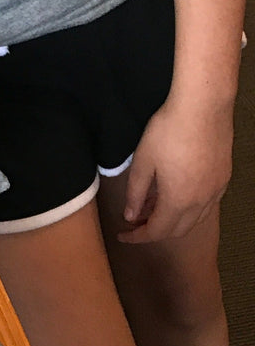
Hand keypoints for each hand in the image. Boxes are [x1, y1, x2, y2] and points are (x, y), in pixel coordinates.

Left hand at [117, 99, 233, 243]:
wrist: (203, 108)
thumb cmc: (167, 132)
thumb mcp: (143, 162)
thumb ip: (136, 193)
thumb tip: (131, 216)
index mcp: (178, 200)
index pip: (157, 232)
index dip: (138, 237)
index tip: (122, 235)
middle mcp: (202, 201)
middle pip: (178, 231)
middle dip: (154, 232)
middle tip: (135, 223)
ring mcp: (217, 190)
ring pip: (195, 220)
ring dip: (172, 221)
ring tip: (151, 208)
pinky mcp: (224, 178)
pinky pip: (206, 205)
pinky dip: (188, 209)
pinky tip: (175, 195)